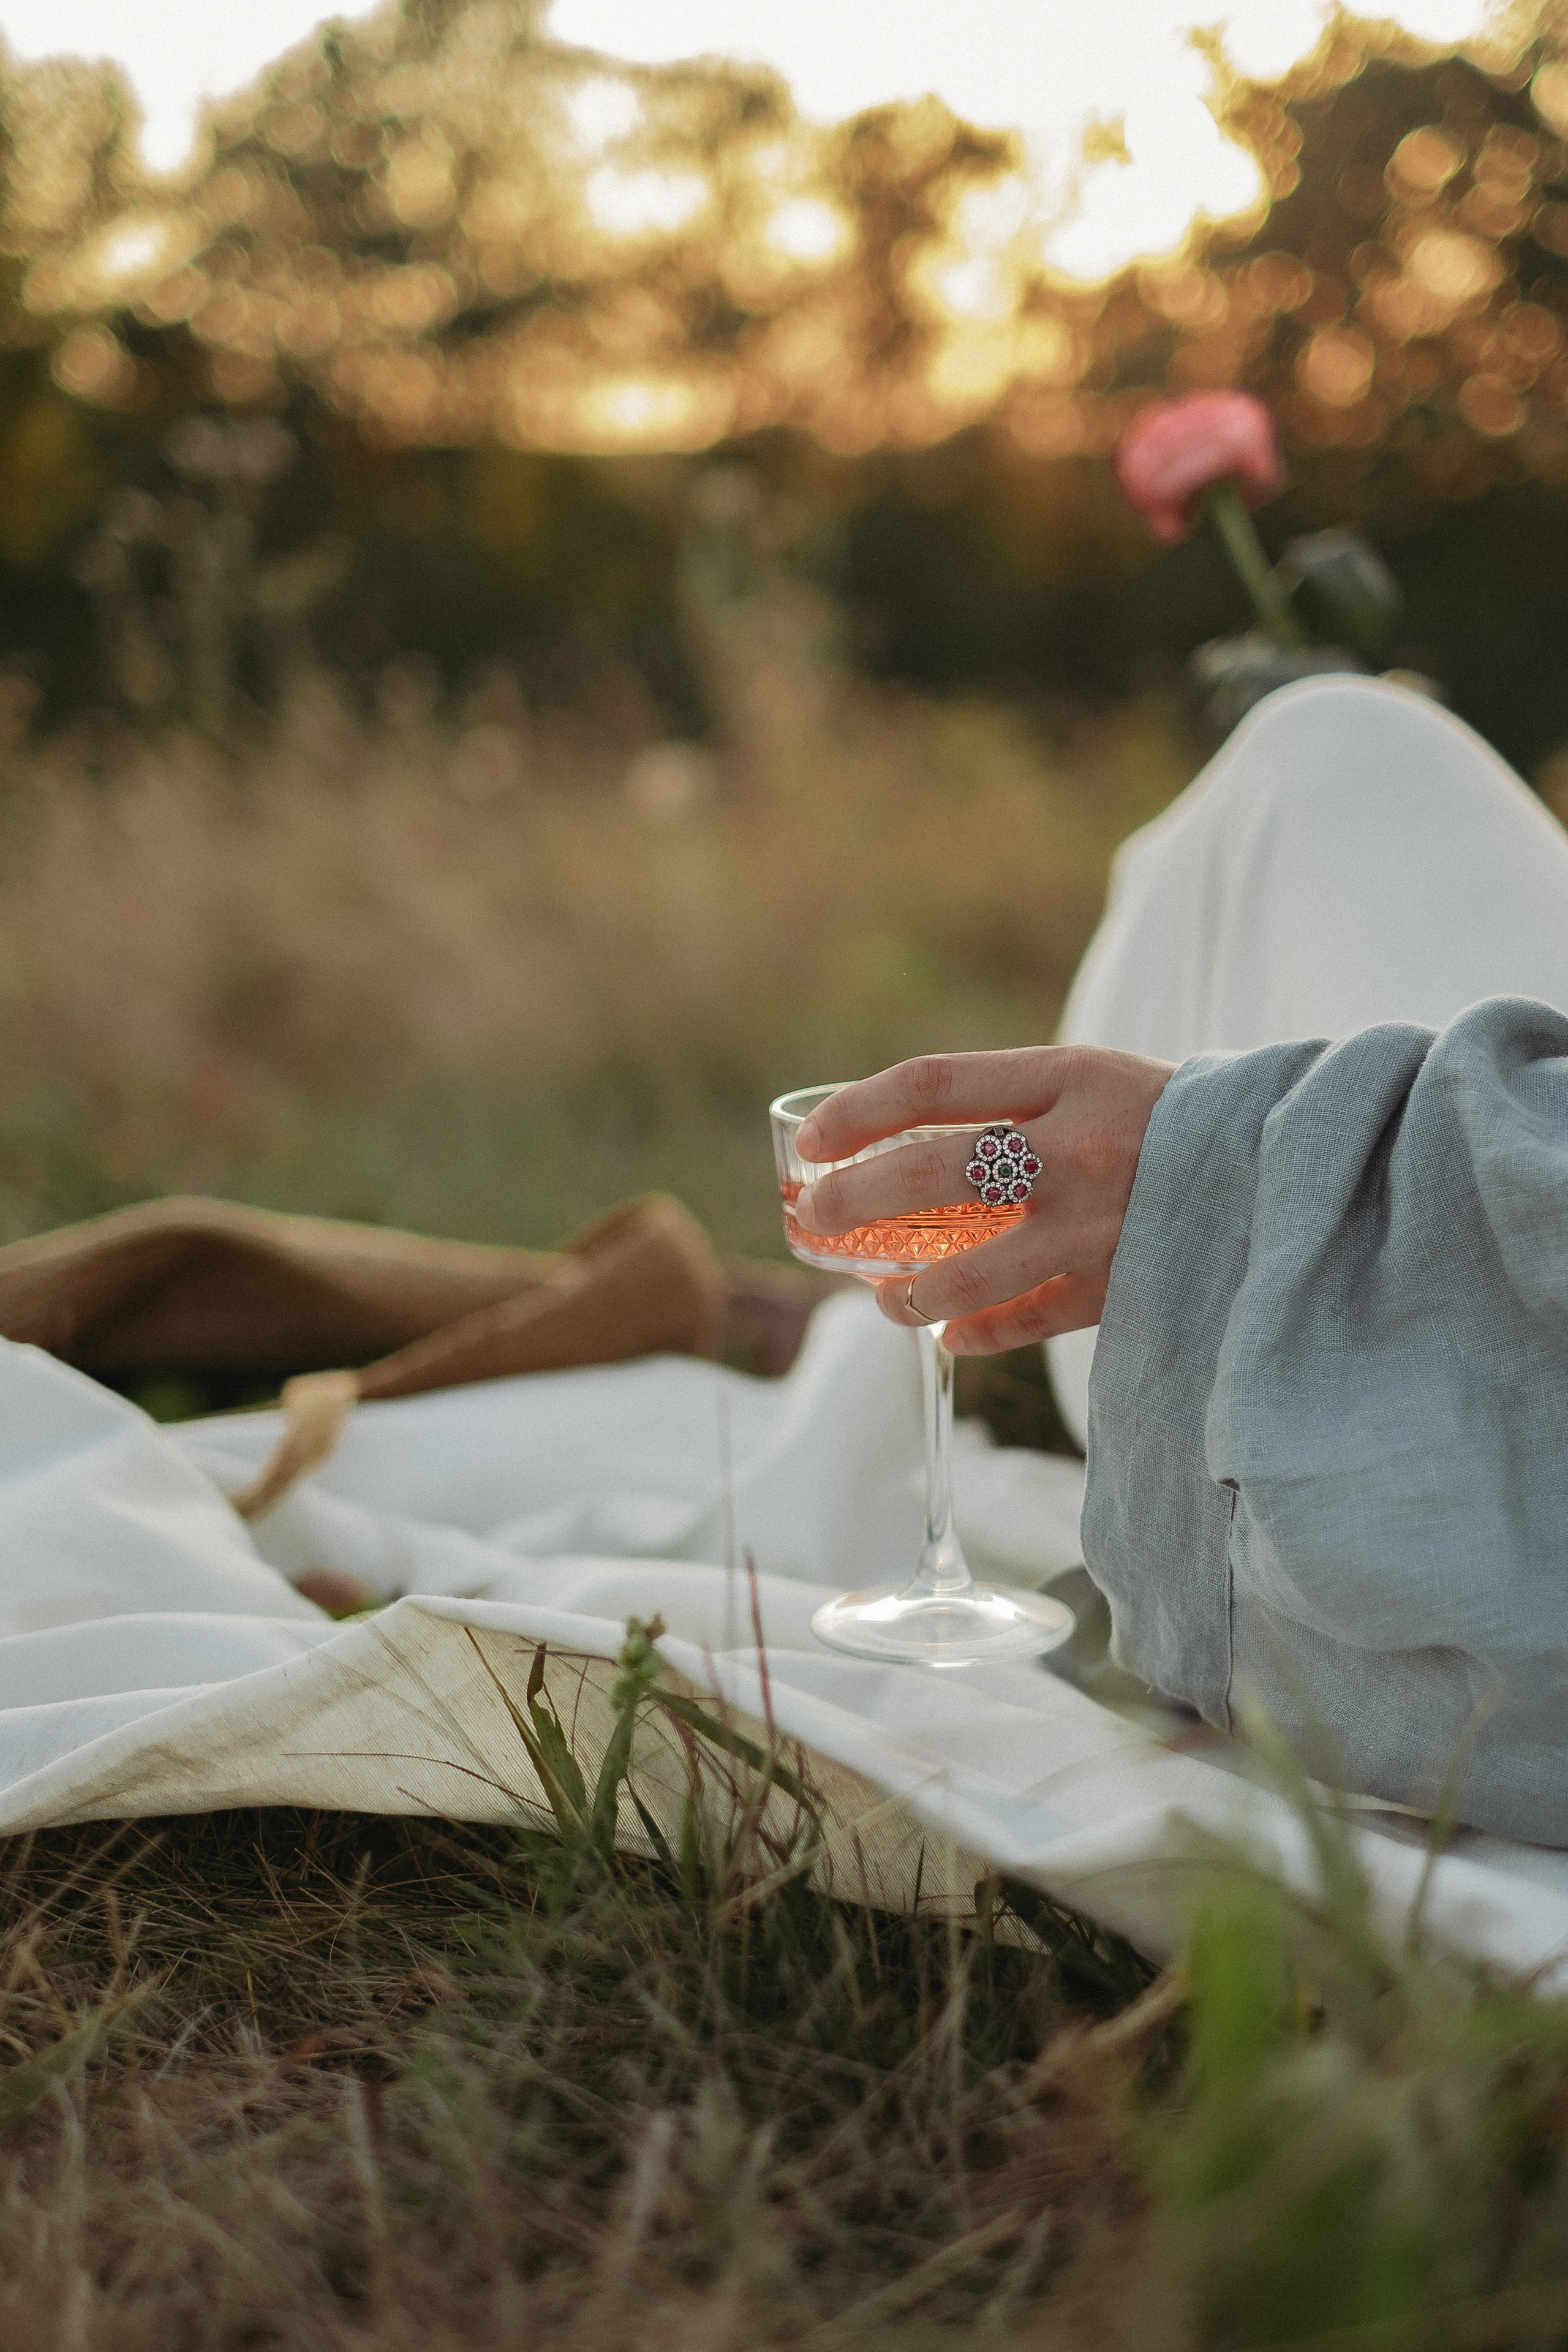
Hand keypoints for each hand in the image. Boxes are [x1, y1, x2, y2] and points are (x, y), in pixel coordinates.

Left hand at [793, 1046, 1173, 1353]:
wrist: (1292, 1165)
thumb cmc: (1166, 1121)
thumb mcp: (1092, 1082)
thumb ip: (1011, 1107)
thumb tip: (892, 1148)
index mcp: (1071, 1077)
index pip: (934, 1084)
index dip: (858, 1111)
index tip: (811, 1140)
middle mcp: (1079, 1148)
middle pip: (931, 1173)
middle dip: (856, 1201)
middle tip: (817, 1219)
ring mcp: (1101, 1226)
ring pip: (968, 1272)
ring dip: (908, 1291)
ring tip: (885, 1298)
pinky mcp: (1123, 1288)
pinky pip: (1024, 1323)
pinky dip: (975, 1333)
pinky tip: (950, 1334)